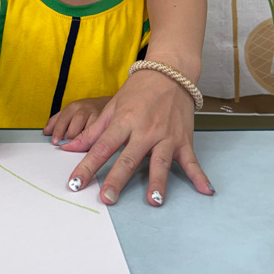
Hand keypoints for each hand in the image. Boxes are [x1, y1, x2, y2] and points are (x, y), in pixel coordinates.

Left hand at [43, 97, 110, 144]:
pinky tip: (91, 146)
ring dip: (83, 139)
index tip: (55, 142)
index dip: (58, 131)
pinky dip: (95, 139)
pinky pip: (100, 131)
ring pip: (89, 127)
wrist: (105, 104)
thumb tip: (46, 132)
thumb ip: (56, 121)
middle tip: (66, 146)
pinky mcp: (107, 121)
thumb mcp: (69, 112)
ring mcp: (96, 114)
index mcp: (73, 107)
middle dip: (70, 136)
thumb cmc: (84, 111)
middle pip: (76, 122)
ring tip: (77, 148)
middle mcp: (84, 109)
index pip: (63, 118)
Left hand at [60, 70, 213, 206]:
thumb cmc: (138, 90)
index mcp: (124, 122)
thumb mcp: (113, 107)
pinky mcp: (183, 140)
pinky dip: (199, 176)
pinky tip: (205, 190)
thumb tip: (68, 148)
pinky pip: (192, 160)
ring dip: (158, 182)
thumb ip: (93, 131)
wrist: (170, 72)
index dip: (87, 167)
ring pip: (160, 162)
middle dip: (117, 180)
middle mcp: (145, 131)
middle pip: (129, 159)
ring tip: (154, 201)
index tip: (75, 183)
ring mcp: (166, 136)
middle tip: (107, 198)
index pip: (102, 147)